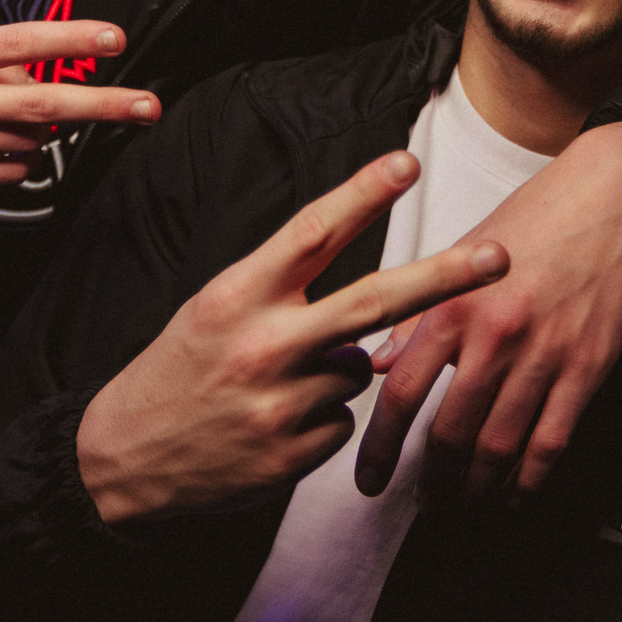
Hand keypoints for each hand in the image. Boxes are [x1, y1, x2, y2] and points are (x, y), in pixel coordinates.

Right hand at [0, 10, 160, 191]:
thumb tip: (30, 61)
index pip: (19, 42)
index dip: (70, 39)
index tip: (114, 38)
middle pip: (41, 104)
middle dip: (102, 106)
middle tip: (147, 107)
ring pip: (28, 141)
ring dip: (45, 130)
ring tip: (16, 115)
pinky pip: (8, 172)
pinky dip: (20, 157)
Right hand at [76, 151, 508, 522]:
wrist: (122, 459)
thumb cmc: (178, 370)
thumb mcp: (214, 309)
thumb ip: (285, 294)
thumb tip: (370, 304)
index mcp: (237, 295)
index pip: (310, 232)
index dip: (362, 194)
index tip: (406, 162)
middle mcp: (262, 344)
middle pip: (372, 301)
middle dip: (444, 276)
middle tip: (499, 257)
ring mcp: (280, 404)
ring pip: (358, 370)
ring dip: (336, 372)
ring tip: (276, 386)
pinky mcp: (292, 455)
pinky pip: (342, 423)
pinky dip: (322, 420)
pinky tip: (274, 424)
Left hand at [354, 123, 621, 502]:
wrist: (610, 194)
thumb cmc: (534, 218)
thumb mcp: (460, 255)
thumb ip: (419, 312)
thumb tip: (383, 363)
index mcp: (453, 304)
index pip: (402, 394)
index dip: (381, 446)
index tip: (369, 476)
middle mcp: (494, 335)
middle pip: (449, 432)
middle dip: (429, 480)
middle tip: (420, 501)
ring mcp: (544, 355)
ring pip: (499, 446)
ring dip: (475, 488)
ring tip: (461, 505)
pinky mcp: (587, 367)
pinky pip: (552, 440)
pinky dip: (531, 480)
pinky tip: (516, 496)